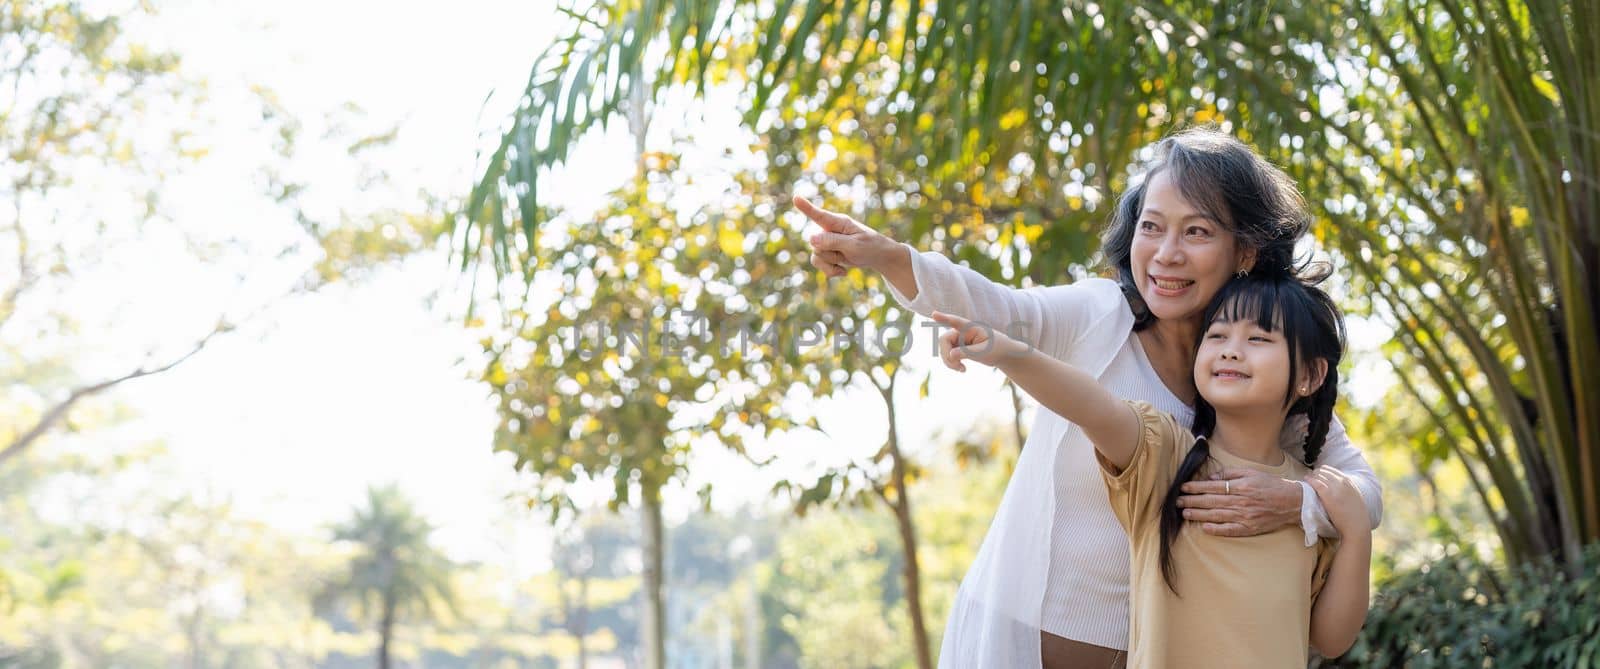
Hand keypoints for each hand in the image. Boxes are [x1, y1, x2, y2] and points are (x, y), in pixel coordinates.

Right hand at [794, 196, 901, 277]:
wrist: (877, 256)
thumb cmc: (869, 246)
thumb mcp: (854, 245)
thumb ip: (833, 241)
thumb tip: (811, 239)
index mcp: (838, 222)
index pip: (819, 215)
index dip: (806, 207)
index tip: (796, 197)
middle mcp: (829, 229)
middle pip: (816, 245)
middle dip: (830, 255)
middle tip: (848, 253)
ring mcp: (826, 241)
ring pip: (816, 256)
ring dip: (830, 264)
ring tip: (845, 261)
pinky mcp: (826, 251)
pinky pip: (818, 263)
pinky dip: (830, 270)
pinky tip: (843, 270)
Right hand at [929, 311, 1029, 371]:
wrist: (1002, 354)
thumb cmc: (997, 348)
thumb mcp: (984, 351)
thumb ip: (967, 352)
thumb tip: (950, 355)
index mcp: (971, 328)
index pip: (956, 322)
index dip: (944, 318)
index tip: (934, 314)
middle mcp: (962, 332)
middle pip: (944, 340)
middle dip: (946, 355)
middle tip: (956, 367)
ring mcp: (959, 340)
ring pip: (944, 350)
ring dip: (949, 362)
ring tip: (961, 369)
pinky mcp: (958, 348)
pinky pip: (948, 355)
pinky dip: (952, 364)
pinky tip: (962, 369)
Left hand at [1177, 468, 1301, 536]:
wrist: (1292, 503)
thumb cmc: (1271, 485)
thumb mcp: (1252, 473)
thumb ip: (1231, 474)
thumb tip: (1212, 477)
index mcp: (1241, 487)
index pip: (1213, 487)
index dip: (1196, 487)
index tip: (1183, 488)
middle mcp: (1241, 501)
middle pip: (1211, 501)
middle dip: (1192, 501)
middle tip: (1177, 501)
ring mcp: (1244, 516)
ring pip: (1216, 515)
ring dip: (1198, 515)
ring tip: (1184, 513)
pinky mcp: (1249, 528)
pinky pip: (1229, 530)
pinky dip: (1216, 529)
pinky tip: (1204, 528)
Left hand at [1307, 466, 1370, 536]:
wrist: (1356, 526)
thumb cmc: (1355, 516)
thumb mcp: (1355, 498)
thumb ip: (1347, 490)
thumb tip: (1338, 489)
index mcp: (1350, 482)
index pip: (1333, 471)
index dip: (1324, 471)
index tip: (1318, 474)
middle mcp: (1342, 482)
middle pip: (1324, 471)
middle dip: (1316, 473)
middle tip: (1311, 476)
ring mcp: (1335, 488)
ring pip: (1319, 475)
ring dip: (1312, 475)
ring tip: (1307, 478)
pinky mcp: (1327, 495)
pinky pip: (1316, 482)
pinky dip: (1310, 480)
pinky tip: (1306, 480)